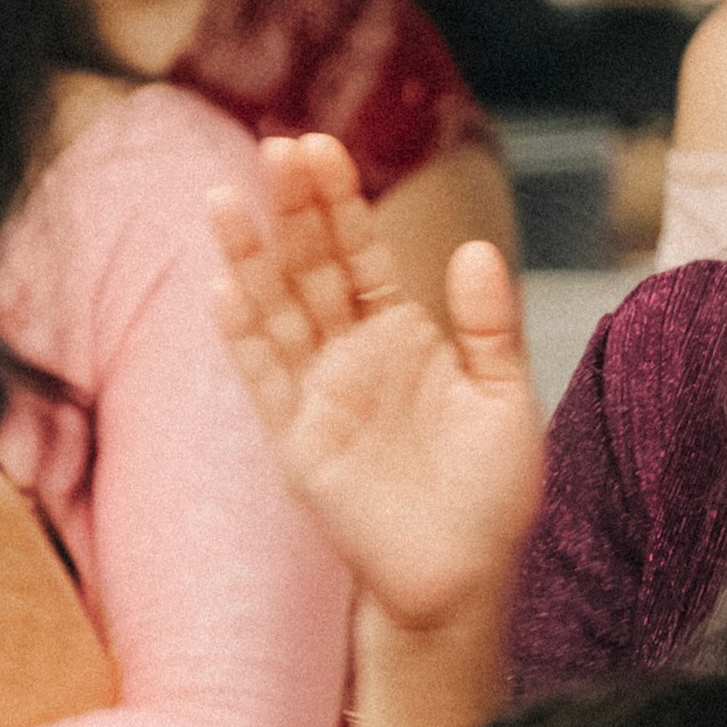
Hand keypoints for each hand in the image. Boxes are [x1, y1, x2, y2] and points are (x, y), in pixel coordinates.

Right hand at [208, 133, 540, 631]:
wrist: (465, 579)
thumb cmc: (489, 495)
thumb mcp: (504, 397)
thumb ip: (488, 325)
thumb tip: (474, 249)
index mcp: (404, 335)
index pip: (363, 254)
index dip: (340, 202)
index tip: (320, 147)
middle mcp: (353, 356)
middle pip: (313, 268)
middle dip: (294, 209)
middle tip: (277, 148)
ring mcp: (320, 396)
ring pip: (276, 312)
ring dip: (251, 257)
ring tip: (225, 198)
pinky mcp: (299, 442)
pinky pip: (265, 381)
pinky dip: (243, 338)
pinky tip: (222, 290)